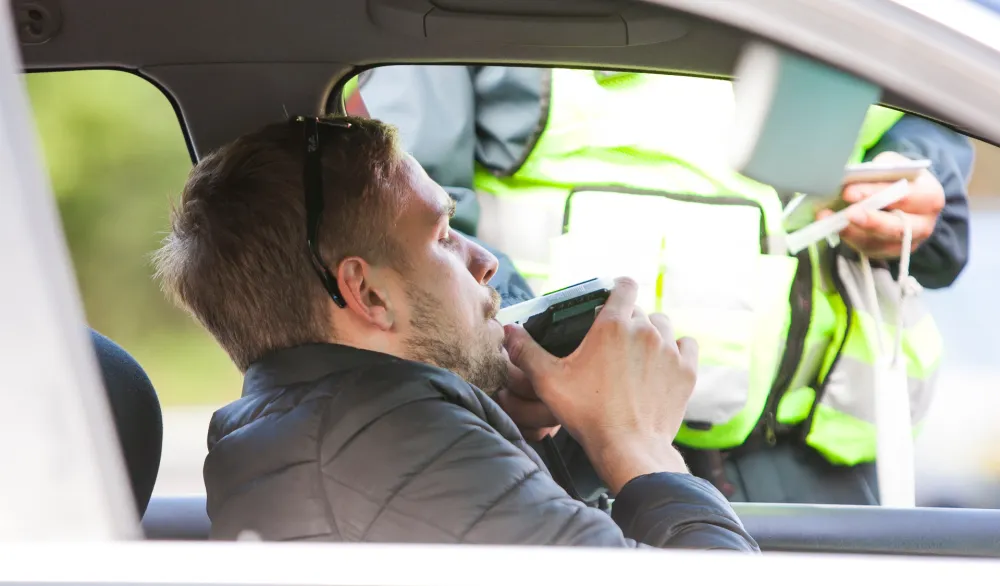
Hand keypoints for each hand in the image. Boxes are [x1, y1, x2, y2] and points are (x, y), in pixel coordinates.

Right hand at [504, 277, 698, 493]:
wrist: (629, 448)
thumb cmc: (588, 414)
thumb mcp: (549, 381)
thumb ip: (527, 351)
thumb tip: (509, 332)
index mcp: (612, 325)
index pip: (623, 286)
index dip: (617, 288)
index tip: (611, 298)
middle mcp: (645, 330)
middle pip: (640, 310)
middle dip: (628, 321)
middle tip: (613, 345)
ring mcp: (669, 351)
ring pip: (664, 326)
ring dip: (653, 334)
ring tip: (638, 354)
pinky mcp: (686, 372)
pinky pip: (687, 346)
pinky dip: (677, 350)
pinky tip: (664, 362)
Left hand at [818, 151, 943, 258]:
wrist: (906, 198)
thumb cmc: (899, 178)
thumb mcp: (895, 165)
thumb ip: (881, 169)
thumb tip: (856, 175)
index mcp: (930, 196)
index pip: (905, 196)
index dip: (877, 194)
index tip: (849, 191)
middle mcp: (924, 223)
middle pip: (897, 227)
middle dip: (870, 221)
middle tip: (847, 213)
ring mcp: (908, 242)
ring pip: (880, 242)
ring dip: (853, 233)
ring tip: (831, 222)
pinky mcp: (890, 251)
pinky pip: (869, 249)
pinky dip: (849, 239)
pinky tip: (833, 228)